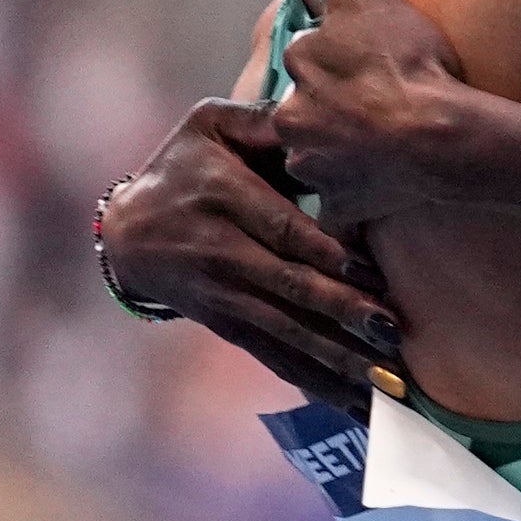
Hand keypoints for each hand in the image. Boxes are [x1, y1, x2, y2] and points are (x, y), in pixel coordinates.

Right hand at [98, 101, 399, 399]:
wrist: (128, 231)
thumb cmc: (185, 165)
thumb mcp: (212, 126)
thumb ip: (265, 122)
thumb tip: (316, 115)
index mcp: (223, 197)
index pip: (284, 231)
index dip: (329, 257)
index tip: (374, 277)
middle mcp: (220, 251)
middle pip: (290, 289)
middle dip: (343, 316)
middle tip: (393, 336)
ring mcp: (222, 295)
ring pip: (286, 332)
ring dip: (338, 361)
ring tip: (386, 384)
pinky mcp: (227, 324)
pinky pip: (275, 356)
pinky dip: (317, 382)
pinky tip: (358, 404)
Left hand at [265, 0, 474, 229]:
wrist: (437, 133)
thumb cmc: (408, 63)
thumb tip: (332, 6)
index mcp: (297, 64)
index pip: (308, 58)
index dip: (338, 64)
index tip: (367, 71)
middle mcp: (290, 117)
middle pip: (302, 113)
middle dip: (326, 115)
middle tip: (368, 116)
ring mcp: (310, 167)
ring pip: (314, 160)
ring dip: (336, 158)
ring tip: (376, 156)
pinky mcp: (336, 206)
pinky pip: (338, 210)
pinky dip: (354, 205)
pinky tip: (379, 194)